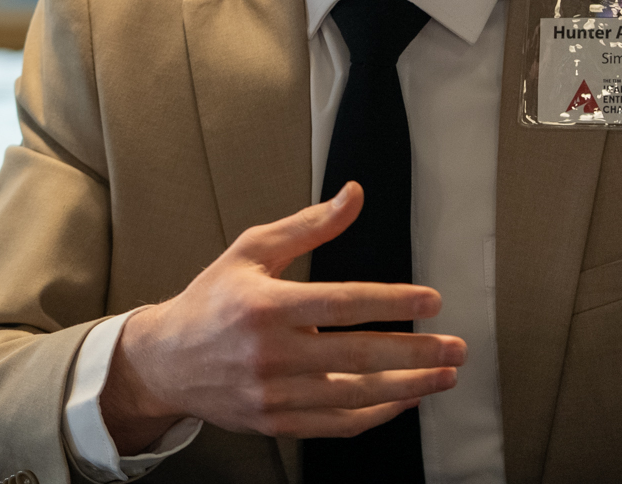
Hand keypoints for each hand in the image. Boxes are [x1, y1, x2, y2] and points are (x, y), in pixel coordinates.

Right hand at [99, 181, 464, 451]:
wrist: (166, 360)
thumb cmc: (211, 301)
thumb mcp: (251, 251)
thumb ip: (308, 226)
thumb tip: (353, 196)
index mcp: (265, 305)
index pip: (341, 303)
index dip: (391, 302)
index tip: (431, 301)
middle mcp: (271, 352)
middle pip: (358, 355)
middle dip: (417, 352)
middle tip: (456, 347)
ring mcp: (274, 393)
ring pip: (356, 395)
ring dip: (408, 387)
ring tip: (443, 375)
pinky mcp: (277, 422)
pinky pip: (339, 424)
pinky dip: (378, 414)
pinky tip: (404, 399)